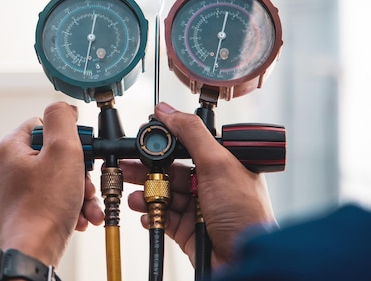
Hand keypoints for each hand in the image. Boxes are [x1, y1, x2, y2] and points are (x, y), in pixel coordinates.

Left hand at [0, 102, 103, 266]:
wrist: (34, 252)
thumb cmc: (44, 207)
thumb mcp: (62, 150)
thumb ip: (62, 119)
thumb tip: (62, 106)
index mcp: (10, 148)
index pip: (42, 124)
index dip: (67, 135)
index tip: (82, 148)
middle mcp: (8, 168)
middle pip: (52, 155)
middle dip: (78, 170)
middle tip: (87, 183)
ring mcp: (15, 191)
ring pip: (56, 179)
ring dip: (79, 191)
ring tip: (89, 206)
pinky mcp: (24, 210)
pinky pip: (52, 199)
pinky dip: (69, 206)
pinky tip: (81, 218)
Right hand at [124, 102, 275, 266]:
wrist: (245, 262)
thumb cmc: (245, 216)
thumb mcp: (218, 164)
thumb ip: (191, 134)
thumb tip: (167, 110)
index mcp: (222, 164)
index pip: (187, 144)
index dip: (163, 142)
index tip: (143, 139)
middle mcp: (209, 183)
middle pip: (169, 169)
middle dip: (146, 168)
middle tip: (127, 165)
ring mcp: (197, 207)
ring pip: (162, 193)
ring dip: (145, 193)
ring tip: (136, 196)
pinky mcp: (186, 229)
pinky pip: (161, 215)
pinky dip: (149, 213)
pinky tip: (145, 213)